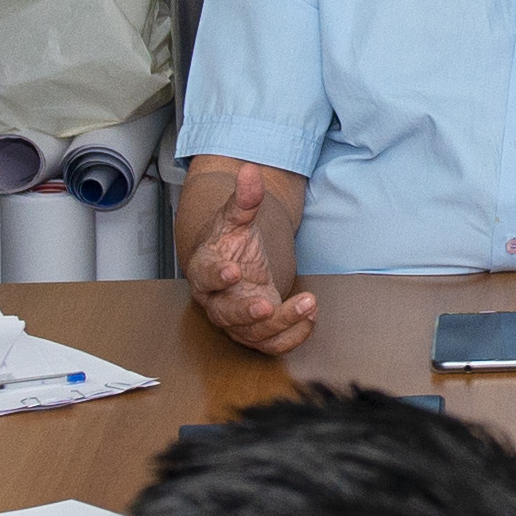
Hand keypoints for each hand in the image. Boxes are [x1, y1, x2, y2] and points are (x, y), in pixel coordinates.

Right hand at [185, 168, 318, 355]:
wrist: (234, 264)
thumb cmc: (230, 243)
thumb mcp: (237, 217)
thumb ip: (244, 198)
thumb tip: (250, 171)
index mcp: (206, 271)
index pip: (205, 276)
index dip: (217, 276)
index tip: (233, 270)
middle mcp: (217, 301)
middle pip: (225, 315)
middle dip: (246, 313)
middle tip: (266, 307)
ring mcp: (237, 321)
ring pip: (252, 334)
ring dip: (281, 323)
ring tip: (307, 304)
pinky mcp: (257, 333)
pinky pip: (272, 344)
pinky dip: (293, 336)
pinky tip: (310, 318)